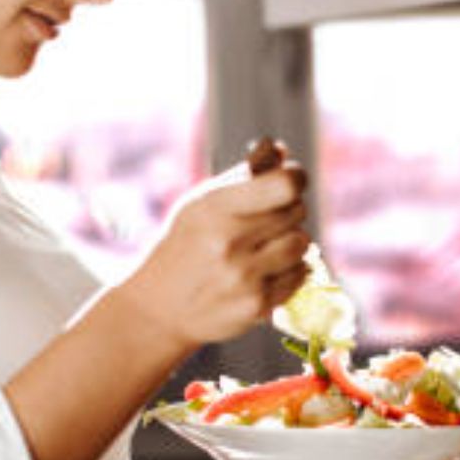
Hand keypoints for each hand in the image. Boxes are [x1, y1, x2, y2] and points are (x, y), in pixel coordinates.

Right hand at [117, 161, 310, 350]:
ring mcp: (244, 277)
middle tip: (268, 218)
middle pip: (296, 211)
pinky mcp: (256, 306)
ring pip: (302, 244)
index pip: (284, 185)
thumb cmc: (184, 247)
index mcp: (215, 209)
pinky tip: (266, 269)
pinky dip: (290, 269)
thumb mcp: (200, 205)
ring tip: (267, 245)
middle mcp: (229, 243)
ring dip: (291, 241)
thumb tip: (281, 151)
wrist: (157, 307)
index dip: (295, 177)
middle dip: (289, 210)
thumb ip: (241, 177)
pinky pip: (300, 275)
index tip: (293, 178)